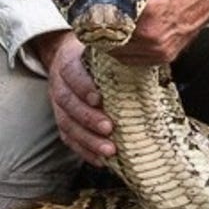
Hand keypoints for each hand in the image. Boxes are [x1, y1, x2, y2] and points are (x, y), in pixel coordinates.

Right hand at [35, 30, 115, 163]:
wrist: (67, 58)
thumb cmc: (94, 55)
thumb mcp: (102, 48)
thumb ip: (120, 55)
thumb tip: (151, 58)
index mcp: (68, 60)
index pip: (71, 72)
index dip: (83, 86)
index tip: (99, 99)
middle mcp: (59, 83)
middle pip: (67, 102)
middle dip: (88, 118)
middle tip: (108, 129)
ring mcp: (57, 105)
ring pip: (66, 124)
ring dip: (87, 140)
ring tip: (108, 151)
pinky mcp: (62, 121)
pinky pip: (68, 139)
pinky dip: (83, 151)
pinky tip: (99, 160)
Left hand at [82, 0, 208, 65]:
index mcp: (148, 3)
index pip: (104, 19)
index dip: (89, 15)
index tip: (84, 9)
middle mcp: (153, 29)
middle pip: (108, 37)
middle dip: (96, 27)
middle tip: (89, 18)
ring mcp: (159, 45)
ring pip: (118, 51)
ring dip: (108, 40)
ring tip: (105, 26)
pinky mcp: (164, 55)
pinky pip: (133, 60)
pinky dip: (123, 50)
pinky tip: (121, 37)